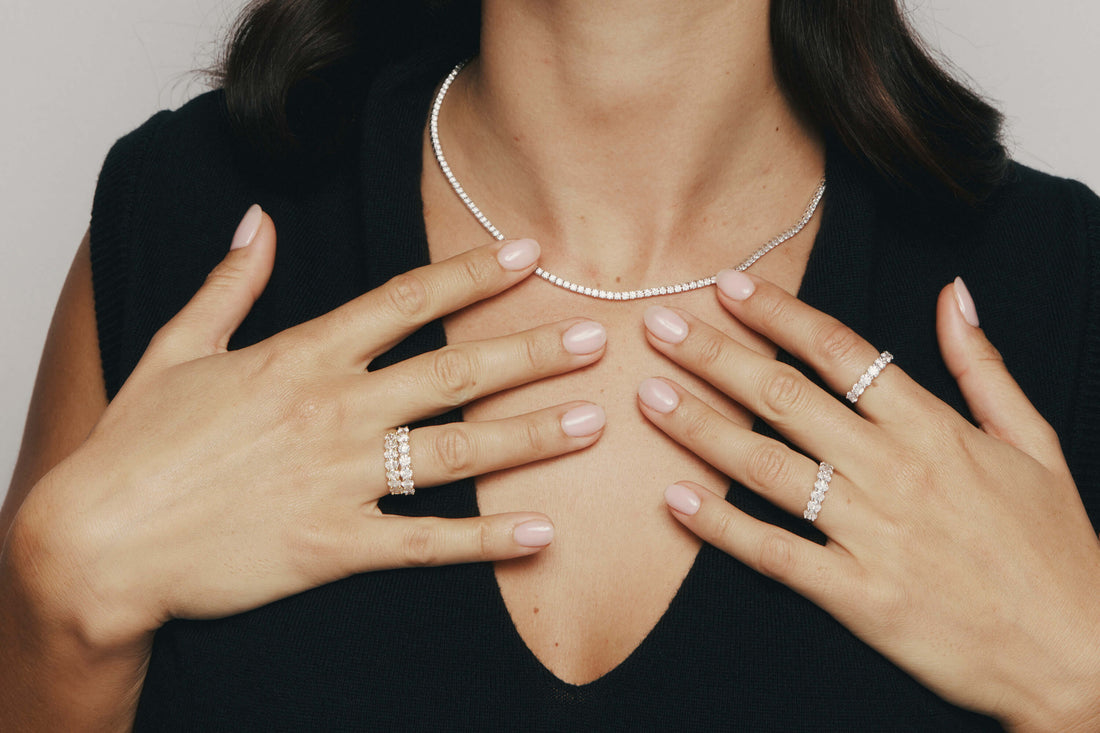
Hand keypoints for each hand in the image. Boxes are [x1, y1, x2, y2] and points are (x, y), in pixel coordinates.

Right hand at [9, 206, 607, 650]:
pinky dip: (486, 541)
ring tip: (590, 424)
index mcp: (301, 355)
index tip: (526, 252)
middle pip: (454, 371)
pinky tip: (540, 534)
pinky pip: (427, 542)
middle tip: (594, 338)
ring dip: (531, 437)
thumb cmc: (138, 444)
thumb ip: (230, 283)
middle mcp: (334, 409)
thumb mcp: (177, 346)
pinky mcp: (335, 545)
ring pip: (457, 451)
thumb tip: (258, 222)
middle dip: (530, 352)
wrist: (98, 540)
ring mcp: (339, 478)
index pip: (405, 300)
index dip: (471, 274)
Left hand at [637, 270, 1099, 730]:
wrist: (1077, 654)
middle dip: (716, 356)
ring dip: (700, 427)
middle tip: (660, 326)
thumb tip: (954, 293)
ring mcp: (872, 532)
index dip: (778, 313)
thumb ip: (982, 366)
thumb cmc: (1053, 548)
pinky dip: (720, 526)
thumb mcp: (1033, 442)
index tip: (728, 286)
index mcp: (933, 428)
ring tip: (649, 396)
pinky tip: (675, 500)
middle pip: (786, 397)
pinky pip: (773, 552)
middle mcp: (894, 470)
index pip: (841, 350)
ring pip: (767, 466)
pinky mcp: (857, 594)